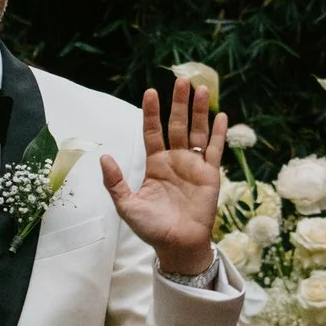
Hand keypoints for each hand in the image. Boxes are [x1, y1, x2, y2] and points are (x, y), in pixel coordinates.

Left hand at [102, 77, 226, 283]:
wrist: (177, 246)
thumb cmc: (152, 228)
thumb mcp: (127, 205)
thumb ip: (116, 182)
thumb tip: (104, 157)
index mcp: (155, 164)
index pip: (153, 132)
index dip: (152, 113)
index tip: (150, 93)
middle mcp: (175, 160)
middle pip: (177, 125)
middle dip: (179, 103)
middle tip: (181, 79)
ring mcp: (194, 166)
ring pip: (198, 132)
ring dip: (199, 111)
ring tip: (201, 89)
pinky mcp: (210, 175)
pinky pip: (216, 150)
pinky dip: (219, 133)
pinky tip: (222, 116)